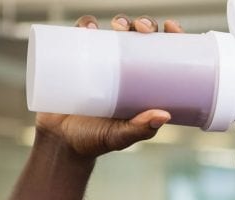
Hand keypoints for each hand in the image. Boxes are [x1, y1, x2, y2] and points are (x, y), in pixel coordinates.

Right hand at [35, 15, 183, 157]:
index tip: (173, 27)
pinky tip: (89, 27)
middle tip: (143, 30)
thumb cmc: (97, 139)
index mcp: (142, 83)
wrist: (61, 143)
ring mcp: (100, 63)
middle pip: (139, 37)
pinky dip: (85, 26)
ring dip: (120, 21)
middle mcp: (123, 68)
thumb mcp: (121, 136)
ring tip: (119, 27)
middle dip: (144, 25)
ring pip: (113, 32)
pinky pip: (80, 36)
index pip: (161, 53)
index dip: (170, 36)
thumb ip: (140, 129)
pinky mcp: (75, 61)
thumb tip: (164, 115)